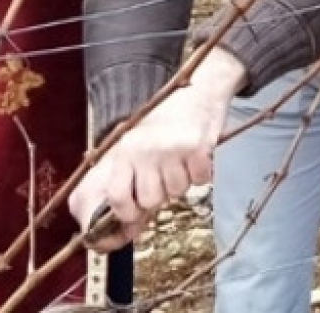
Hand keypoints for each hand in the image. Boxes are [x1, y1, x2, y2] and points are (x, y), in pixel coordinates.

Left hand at [69, 49, 244, 252]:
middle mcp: (145, 150)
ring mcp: (171, 149)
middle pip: (150, 200)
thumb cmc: (164, 122)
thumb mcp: (136, 144)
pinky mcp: (197, 148)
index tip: (136, 214)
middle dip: (160, 195)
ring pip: (177, 192)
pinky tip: (196, 155)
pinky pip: (200, 180)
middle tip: (165, 175)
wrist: (198, 90)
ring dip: (182, 181)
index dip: (127, 213)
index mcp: (125, 150)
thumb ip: (129, 181)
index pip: (118, 197)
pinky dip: (202, 173)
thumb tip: (126, 229)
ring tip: (180, 159)